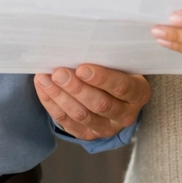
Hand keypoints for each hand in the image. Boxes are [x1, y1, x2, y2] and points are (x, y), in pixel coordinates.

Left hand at [33, 64, 149, 139]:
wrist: (116, 94)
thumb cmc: (116, 71)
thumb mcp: (121, 64)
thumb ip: (106, 59)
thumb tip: (77, 48)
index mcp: (138, 93)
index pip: (121, 87)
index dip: (101, 78)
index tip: (82, 68)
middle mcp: (125, 114)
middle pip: (100, 104)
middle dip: (76, 88)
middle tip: (59, 73)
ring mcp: (106, 128)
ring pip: (81, 115)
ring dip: (60, 97)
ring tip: (44, 79)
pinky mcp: (88, 134)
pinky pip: (68, 123)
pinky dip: (52, 105)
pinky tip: (43, 89)